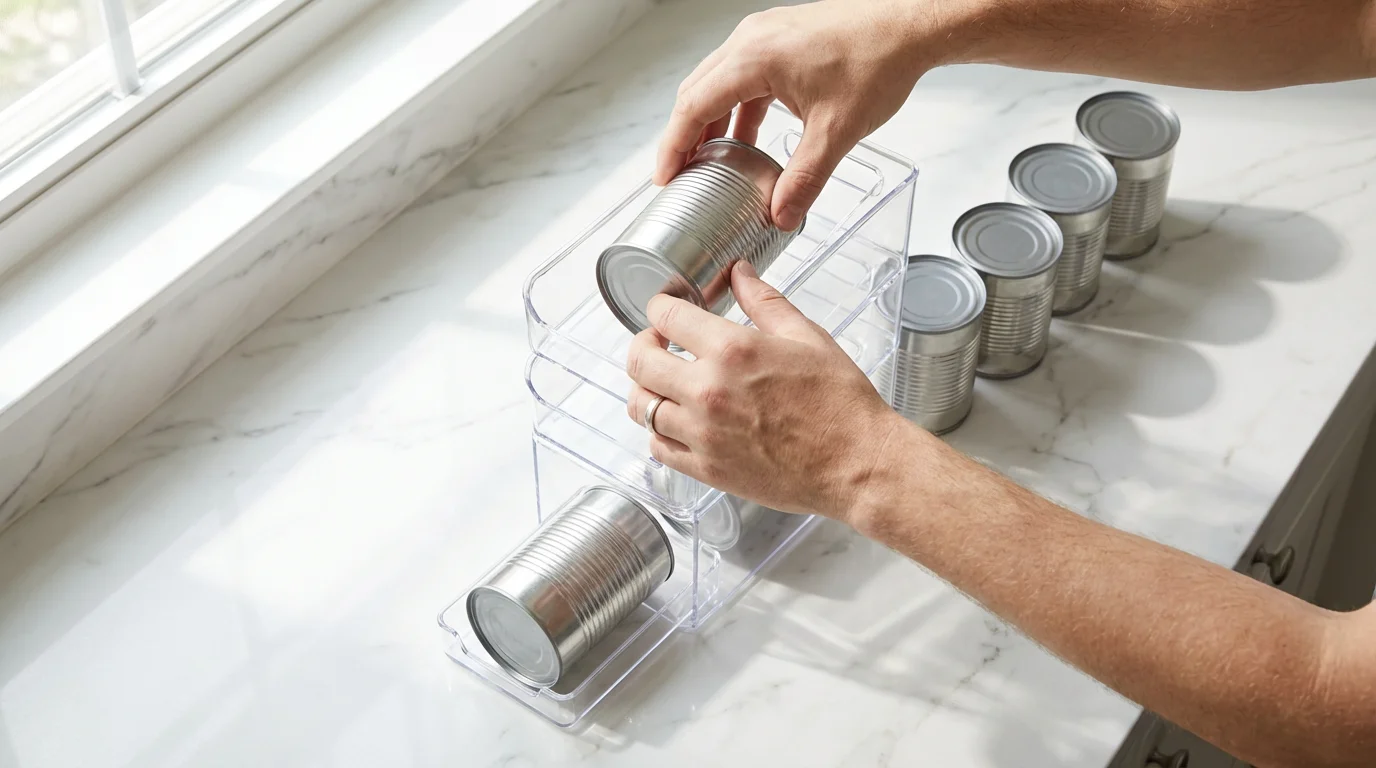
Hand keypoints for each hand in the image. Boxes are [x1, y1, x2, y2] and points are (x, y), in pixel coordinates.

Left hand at [624, 261, 905, 518]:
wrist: (857, 464)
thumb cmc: (840, 403)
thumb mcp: (807, 338)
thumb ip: (764, 303)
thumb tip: (739, 274)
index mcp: (732, 350)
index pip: (665, 316)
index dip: (660, 306)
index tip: (664, 309)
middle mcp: (708, 390)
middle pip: (639, 361)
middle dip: (644, 343)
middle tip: (657, 343)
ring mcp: (703, 433)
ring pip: (640, 407)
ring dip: (646, 389)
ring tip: (664, 384)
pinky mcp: (707, 469)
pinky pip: (657, 447)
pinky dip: (659, 432)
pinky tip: (678, 423)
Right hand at [655, 1, 938, 229]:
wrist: (908, 25)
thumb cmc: (877, 60)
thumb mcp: (836, 132)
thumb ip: (804, 179)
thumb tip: (781, 215)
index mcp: (753, 59)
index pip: (694, 106)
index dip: (674, 146)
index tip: (665, 177)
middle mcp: (750, 41)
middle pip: (696, 92)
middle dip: (684, 137)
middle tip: (679, 175)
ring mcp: (763, 36)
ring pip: (717, 83)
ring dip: (710, 123)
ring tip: (708, 163)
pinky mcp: (778, 39)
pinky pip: (741, 76)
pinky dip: (736, 109)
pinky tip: (745, 138)